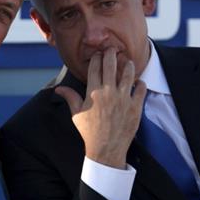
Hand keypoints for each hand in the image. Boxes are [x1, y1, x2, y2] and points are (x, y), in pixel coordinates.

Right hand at [55, 48, 144, 168]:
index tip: (98, 54)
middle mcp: (109, 93)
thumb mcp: (77, 115)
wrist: (106, 150)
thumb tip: (58, 89)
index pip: (95, 68)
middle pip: (111, 65)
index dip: (97, 58)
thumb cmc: (90, 132)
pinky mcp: (135, 107)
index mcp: (93, 93)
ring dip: (128, 65)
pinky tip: (138, 82)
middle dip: (111, 53)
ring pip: (128, 74)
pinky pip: (141, 89)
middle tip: (113, 49)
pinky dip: (140, 83)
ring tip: (128, 62)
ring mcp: (123, 99)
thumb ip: (70, 98)